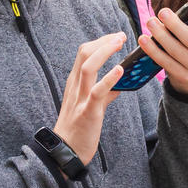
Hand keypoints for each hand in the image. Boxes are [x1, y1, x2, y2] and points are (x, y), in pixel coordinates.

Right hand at [52, 31, 125, 162]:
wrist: (66, 151)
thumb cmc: (78, 128)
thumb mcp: (90, 104)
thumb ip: (104, 92)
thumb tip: (121, 83)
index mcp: (75, 82)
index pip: (84, 53)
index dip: (101, 42)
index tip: (116, 37)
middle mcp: (75, 86)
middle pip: (85, 53)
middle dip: (104, 41)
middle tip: (121, 35)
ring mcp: (80, 98)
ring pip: (88, 67)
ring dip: (105, 52)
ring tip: (120, 43)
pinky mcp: (88, 111)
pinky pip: (97, 92)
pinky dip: (109, 79)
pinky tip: (120, 70)